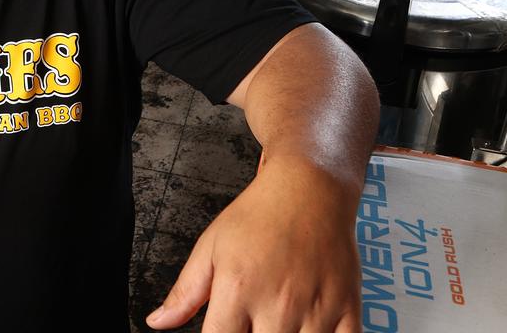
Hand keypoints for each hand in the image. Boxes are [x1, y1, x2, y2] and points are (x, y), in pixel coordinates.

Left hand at [146, 158, 361, 332]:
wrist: (311, 187)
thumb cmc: (259, 215)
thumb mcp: (211, 246)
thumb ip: (185, 291)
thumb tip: (158, 323)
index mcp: (238, 289)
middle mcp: (278, 303)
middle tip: (251, 323)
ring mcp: (316, 309)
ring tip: (277, 323)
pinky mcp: (348, 309)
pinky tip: (308, 329)